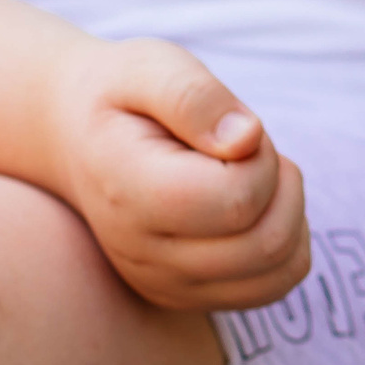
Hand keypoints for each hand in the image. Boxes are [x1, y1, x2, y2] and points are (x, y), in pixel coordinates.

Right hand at [48, 38, 310, 310]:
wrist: (75, 138)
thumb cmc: (121, 96)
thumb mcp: (151, 68)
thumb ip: (196, 98)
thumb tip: (246, 140)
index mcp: (129, 194)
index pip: (237, 201)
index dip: (260, 156)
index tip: (232, 129)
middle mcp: (142, 255)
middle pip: (266, 243)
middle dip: (281, 182)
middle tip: (245, 149)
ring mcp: (163, 284)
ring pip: (279, 269)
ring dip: (288, 213)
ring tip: (246, 175)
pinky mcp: (184, 297)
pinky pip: (272, 285)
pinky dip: (285, 243)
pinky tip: (252, 207)